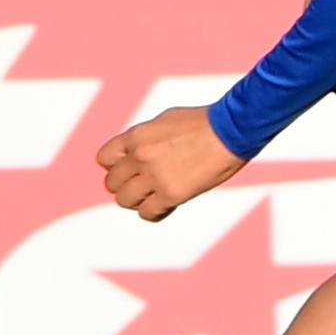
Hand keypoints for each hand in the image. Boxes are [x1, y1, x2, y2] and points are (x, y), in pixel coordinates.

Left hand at [101, 105, 245, 221]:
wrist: (231, 130)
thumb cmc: (203, 123)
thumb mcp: (163, 121)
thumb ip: (143, 139)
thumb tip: (132, 153)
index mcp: (136, 136)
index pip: (104, 159)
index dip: (115, 166)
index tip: (129, 169)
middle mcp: (140, 156)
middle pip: (112, 183)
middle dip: (125, 185)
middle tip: (142, 185)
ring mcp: (154, 177)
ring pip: (124, 200)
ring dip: (136, 200)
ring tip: (152, 196)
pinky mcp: (171, 194)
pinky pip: (147, 213)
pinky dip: (153, 212)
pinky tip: (164, 205)